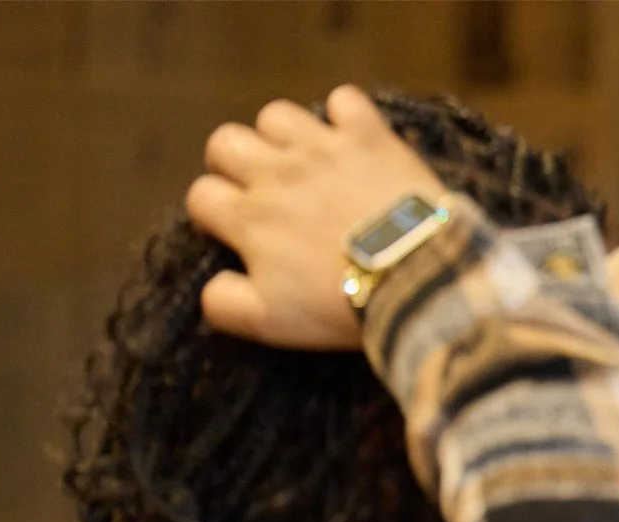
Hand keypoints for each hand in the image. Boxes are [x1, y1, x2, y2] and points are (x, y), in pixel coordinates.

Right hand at [184, 86, 446, 348]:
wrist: (415, 278)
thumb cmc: (340, 304)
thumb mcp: (271, 323)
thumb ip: (226, 304)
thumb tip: (211, 285)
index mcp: (250, 218)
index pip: (203, 196)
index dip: (211, 211)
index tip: (232, 229)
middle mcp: (277, 173)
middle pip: (225, 143)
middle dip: (231, 162)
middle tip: (257, 186)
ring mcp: (323, 149)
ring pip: (276, 116)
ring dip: (281, 135)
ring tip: (301, 160)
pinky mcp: (369, 137)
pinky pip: (345, 102)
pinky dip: (345, 114)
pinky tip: (352, 136)